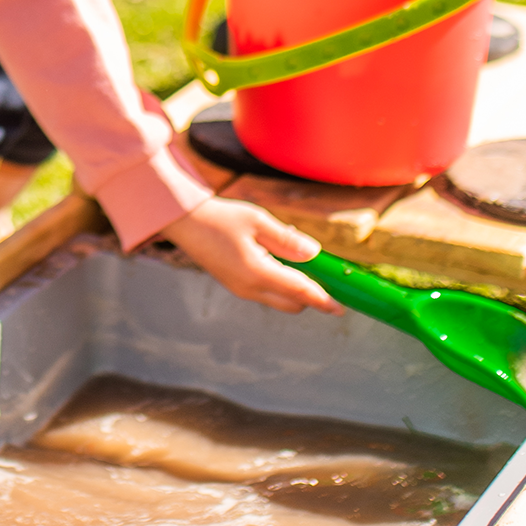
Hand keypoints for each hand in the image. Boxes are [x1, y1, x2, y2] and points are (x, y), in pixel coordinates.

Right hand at [160, 198, 340, 314]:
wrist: (183, 222)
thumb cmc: (220, 217)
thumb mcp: (257, 221)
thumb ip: (287, 239)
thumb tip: (315, 253)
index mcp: (256, 273)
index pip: (299, 292)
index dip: (324, 300)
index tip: (342, 308)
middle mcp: (249, 288)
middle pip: (292, 303)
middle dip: (311, 294)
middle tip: (325, 273)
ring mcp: (240, 289)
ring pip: (279, 299)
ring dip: (295, 288)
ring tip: (299, 259)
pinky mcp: (235, 284)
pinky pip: (266, 292)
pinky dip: (280, 283)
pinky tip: (279, 258)